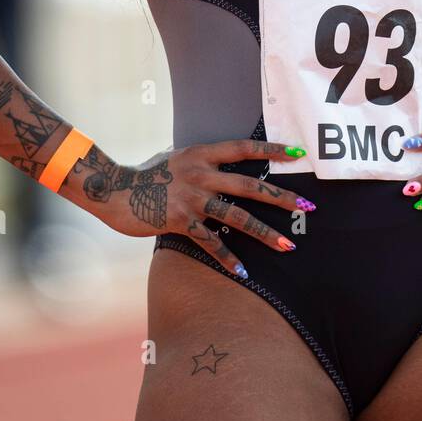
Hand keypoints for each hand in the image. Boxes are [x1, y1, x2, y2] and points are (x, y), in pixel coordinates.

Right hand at [73, 138, 314, 276]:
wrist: (113, 190)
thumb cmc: (145, 174)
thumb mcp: (175, 158)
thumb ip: (200, 161)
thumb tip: (221, 163)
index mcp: (201, 154)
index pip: (243, 148)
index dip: (271, 149)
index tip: (297, 152)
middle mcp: (201, 174)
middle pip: (250, 185)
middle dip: (281, 197)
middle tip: (308, 207)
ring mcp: (191, 198)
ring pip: (236, 217)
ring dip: (265, 233)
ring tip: (288, 246)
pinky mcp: (180, 221)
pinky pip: (210, 242)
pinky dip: (228, 257)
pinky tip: (244, 271)